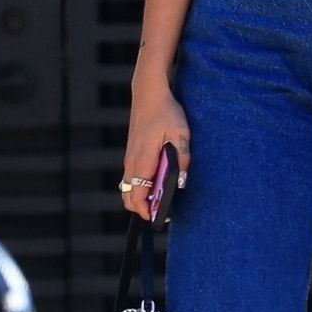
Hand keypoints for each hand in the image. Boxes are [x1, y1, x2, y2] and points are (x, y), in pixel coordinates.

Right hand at [120, 87, 191, 219]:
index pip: (137, 195)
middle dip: (141, 208)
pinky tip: (155, 182)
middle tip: (161, 211)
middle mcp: (132, 162)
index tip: (158, 218)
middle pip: (128, 196)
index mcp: (143, 160)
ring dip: (140, 197)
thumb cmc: (166, 112)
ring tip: (160, 198)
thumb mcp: (181, 134)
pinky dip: (139, 186)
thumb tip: (182, 181)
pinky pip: (130, 177)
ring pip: (128, 187)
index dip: (145, 210)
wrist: (149, 93)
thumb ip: (182, 158)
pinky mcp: (131, 153)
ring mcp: (129, 157)